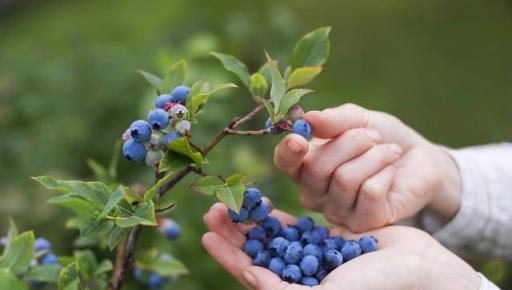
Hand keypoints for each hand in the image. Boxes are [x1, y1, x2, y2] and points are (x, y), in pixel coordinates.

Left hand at [202, 203, 478, 289]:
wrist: (419, 272)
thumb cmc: (375, 289)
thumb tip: (248, 277)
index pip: (250, 274)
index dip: (227, 255)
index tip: (207, 234)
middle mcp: (300, 278)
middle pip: (256, 253)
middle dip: (233, 233)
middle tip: (213, 209)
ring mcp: (313, 259)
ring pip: (272, 238)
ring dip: (251, 221)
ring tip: (232, 201)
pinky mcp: (327, 242)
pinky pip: (296, 227)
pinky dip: (278, 216)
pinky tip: (262, 203)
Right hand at [274, 103, 460, 230]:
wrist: (418, 159)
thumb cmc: (381, 138)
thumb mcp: (358, 119)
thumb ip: (334, 120)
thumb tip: (309, 119)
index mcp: (305, 166)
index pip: (284, 163)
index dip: (288, 152)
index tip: (300, 139)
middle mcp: (315, 193)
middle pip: (317, 167)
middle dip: (350, 142)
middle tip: (373, 137)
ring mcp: (337, 212)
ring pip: (345, 179)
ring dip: (374, 156)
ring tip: (388, 152)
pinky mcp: (363, 223)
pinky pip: (369, 193)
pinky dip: (385, 173)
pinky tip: (391, 173)